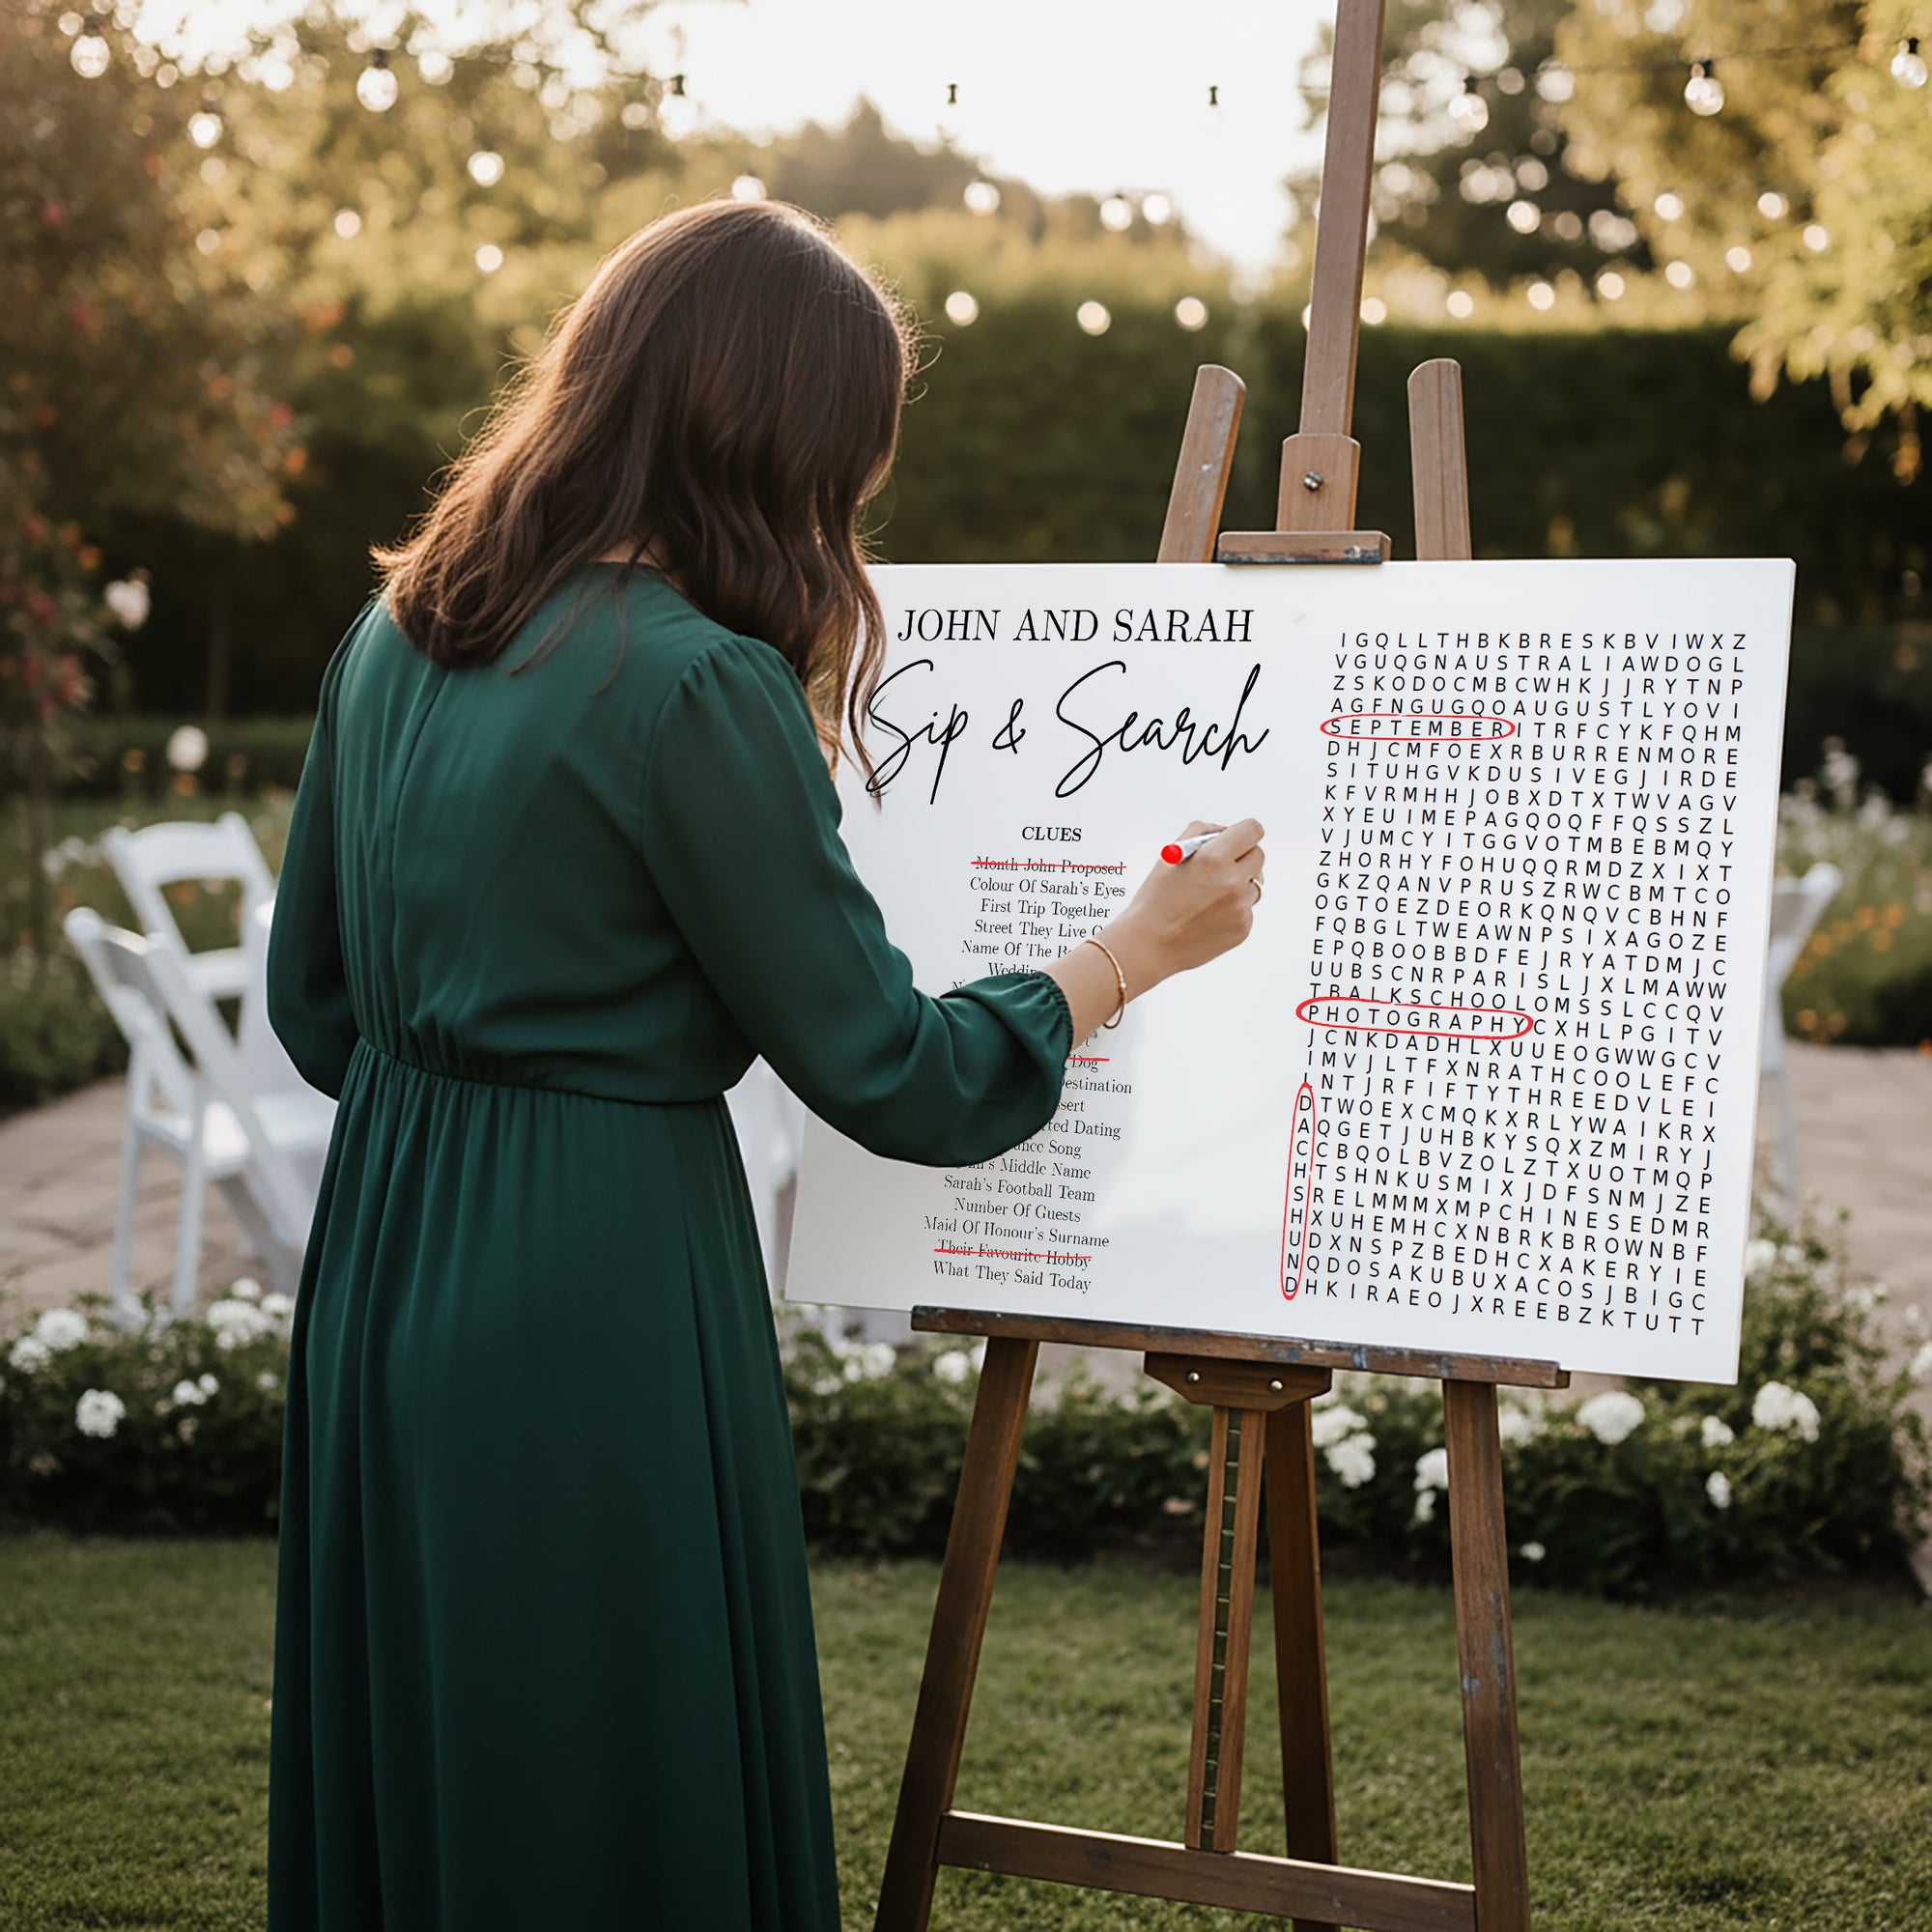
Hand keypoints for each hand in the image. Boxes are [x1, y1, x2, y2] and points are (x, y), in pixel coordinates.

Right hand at [1101, 818, 1264, 992]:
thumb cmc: (1155, 898)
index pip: (1252, 831)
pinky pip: (1246, 909)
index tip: (1240, 838)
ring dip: (1238, 886)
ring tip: (1207, 898)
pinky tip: (1207, 917)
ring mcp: (1240, 907)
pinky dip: (1232, 910)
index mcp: (1213, 858)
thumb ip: (1201, 833)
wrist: (1148, 944)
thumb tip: (1226, 831)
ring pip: (1254, 885)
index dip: (1245, 832)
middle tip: (1226, 865)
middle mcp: (1232, 881)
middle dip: (1243, 857)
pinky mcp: (1243, 928)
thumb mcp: (1170, 855)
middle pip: (1259, 856)